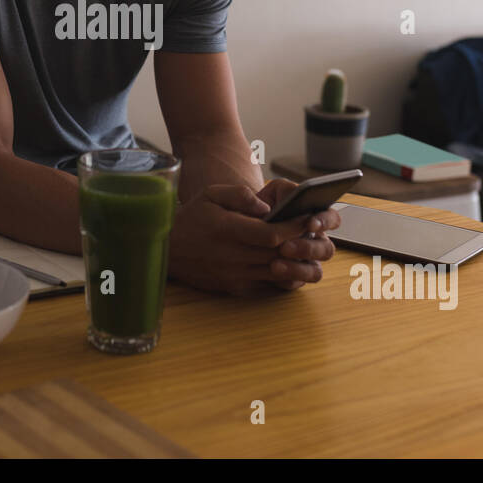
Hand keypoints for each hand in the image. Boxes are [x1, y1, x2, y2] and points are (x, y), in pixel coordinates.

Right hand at [167, 183, 336, 295]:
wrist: (169, 249)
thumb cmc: (193, 217)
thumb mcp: (211, 194)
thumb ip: (240, 195)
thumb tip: (267, 207)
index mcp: (228, 230)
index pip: (272, 234)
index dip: (295, 227)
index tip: (308, 218)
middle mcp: (233, 256)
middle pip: (279, 254)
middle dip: (300, 243)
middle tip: (313, 231)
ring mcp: (235, 275)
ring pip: (277, 272)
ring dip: (296, 261)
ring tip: (305, 246)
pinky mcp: (235, 287)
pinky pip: (268, 285)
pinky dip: (284, 276)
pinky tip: (290, 262)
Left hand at [256, 178, 340, 290]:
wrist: (244, 223)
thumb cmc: (265, 204)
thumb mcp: (275, 190)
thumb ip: (288, 189)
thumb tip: (295, 196)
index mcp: (317, 218)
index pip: (332, 219)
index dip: (325, 222)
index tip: (310, 223)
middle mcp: (316, 241)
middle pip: (327, 250)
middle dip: (308, 249)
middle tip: (285, 246)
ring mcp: (307, 262)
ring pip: (315, 271)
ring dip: (298, 269)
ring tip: (275, 264)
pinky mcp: (294, 277)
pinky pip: (296, 282)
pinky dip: (285, 278)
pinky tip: (271, 272)